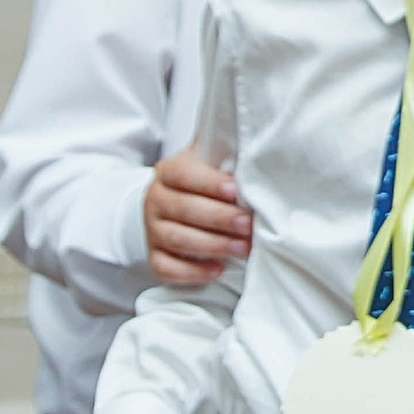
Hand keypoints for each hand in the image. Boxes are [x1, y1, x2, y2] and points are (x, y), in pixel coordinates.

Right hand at [145, 143, 250, 283]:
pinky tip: (217, 270)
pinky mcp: (154, 256)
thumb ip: (228, 155)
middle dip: (219, 218)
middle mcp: (155, 199)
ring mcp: (152, 230)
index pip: (184, 174)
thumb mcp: (212, 163)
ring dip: (212, 245)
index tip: (236, 191)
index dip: (209, 183)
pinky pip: (167, 268)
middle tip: (248, 224)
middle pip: (183, 209)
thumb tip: (262, 142)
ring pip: (178, 239)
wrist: (173, 207)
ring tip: (242, 248)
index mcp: (169, 171)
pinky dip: (192, 272)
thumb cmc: (206, 184)